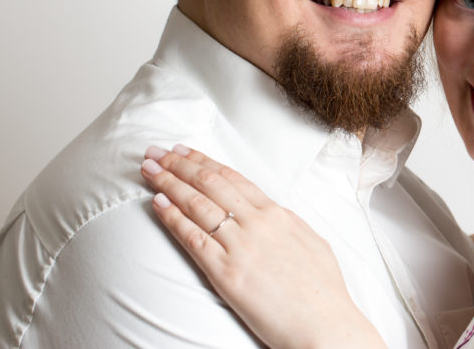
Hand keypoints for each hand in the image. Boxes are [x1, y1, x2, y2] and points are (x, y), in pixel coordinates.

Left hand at [141, 145, 384, 348]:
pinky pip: (193, 238)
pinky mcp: (226, 273)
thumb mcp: (310, 242)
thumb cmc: (323, 290)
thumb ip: (287, 224)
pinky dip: (172, 218)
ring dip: (169, 183)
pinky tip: (157, 204)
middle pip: (210, 184)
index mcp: (278, 214)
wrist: (325, 323)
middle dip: (179, 164)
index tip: (185, 151)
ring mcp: (240, 246)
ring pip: (197, 204)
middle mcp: (257, 223)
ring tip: (149, 169)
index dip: (204, 161)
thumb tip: (273, 214)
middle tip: (156, 152)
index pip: (233, 179)